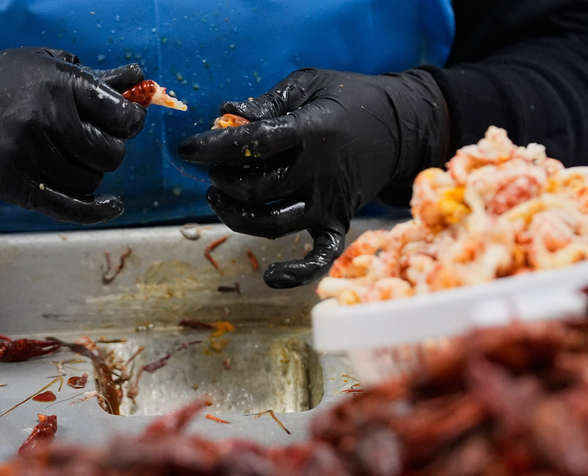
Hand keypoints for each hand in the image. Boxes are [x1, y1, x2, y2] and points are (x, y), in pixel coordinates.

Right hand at [0, 47, 147, 223]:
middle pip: (110, 153)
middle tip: (93, 141)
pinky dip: (97, 210)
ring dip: (89, 172)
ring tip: (66, 155)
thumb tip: (141, 82)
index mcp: (57, 85)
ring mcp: (30, 155)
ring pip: (91, 180)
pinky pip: (72, 206)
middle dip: (109, 149)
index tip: (126, 122)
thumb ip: (96, 78)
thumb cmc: (3, 85)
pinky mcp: (18, 185)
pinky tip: (113, 205)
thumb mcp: (47, 66)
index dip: (129, 121)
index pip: (120, 115)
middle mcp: (45, 120)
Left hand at [178, 68, 447, 287]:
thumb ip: (265, 103)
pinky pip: (319, 256)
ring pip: (271, 224)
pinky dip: (297, 273)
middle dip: (222, 179)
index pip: (253, 144)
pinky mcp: (338, 223)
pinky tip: (270, 277)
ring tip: (216, 196)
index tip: (186, 148)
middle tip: (212, 168)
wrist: (401, 126)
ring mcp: (329, 204)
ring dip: (236, 215)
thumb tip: (225, 114)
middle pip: (257, 189)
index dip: (213, 147)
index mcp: (311, 132)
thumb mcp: (306, 86)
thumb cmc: (347, 100)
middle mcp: (319, 173)